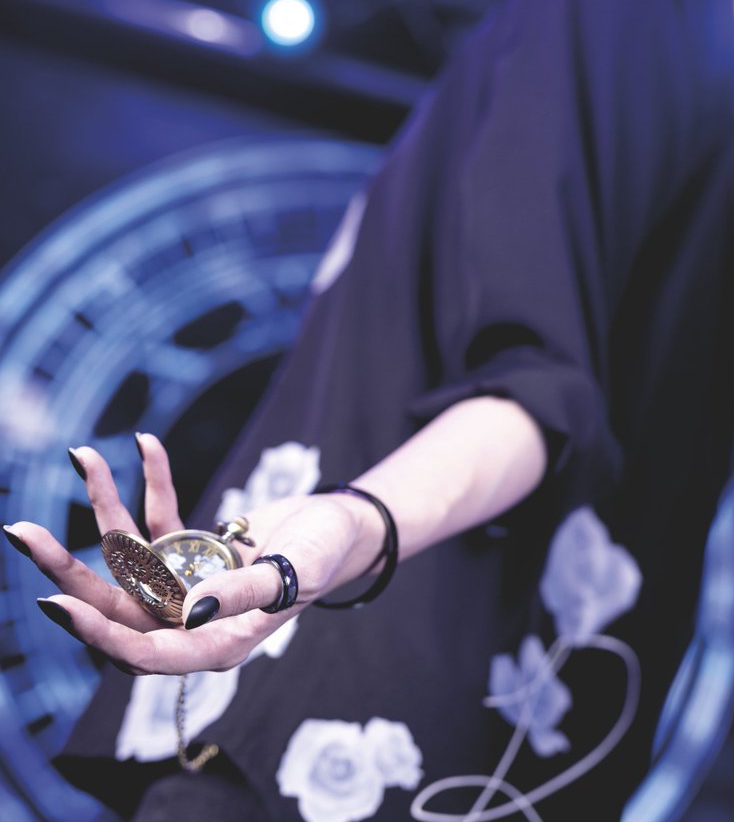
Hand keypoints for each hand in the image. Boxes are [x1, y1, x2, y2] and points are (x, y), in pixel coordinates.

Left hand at [5, 435, 383, 674]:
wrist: (342, 526)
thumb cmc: (326, 555)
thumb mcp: (293, 572)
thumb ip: (241, 593)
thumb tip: (189, 613)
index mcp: (214, 645)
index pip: (143, 651)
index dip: (97, 632)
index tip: (56, 603)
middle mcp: (189, 620)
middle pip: (114, 603)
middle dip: (66, 568)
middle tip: (20, 532)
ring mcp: (185, 584)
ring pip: (127, 555)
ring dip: (104, 503)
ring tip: (83, 454)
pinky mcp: (191, 551)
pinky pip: (161, 517)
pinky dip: (155, 479)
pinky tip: (146, 441)